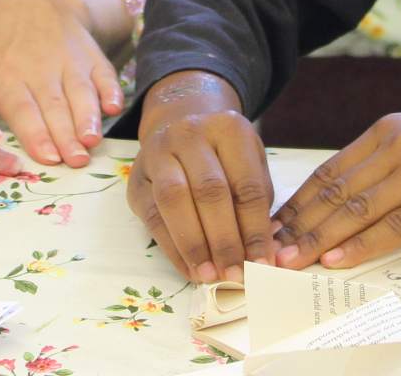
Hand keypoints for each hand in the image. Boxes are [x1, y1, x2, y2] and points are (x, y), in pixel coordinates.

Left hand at [0, 0, 125, 168]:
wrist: (32, 3)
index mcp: (7, 76)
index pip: (22, 108)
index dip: (36, 132)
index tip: (47, 157)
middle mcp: (39, 68)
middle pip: (54, 105)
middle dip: (65, 135)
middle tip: (75, 162)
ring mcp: (69, 60)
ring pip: (80, 91)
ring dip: (88, 116)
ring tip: (92, 140)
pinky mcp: (91, 55)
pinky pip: (104, 72)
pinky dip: (111, 89)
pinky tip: (114, 106)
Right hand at [126, 70, 274, 283]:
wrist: (179, 125)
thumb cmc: (224, 154)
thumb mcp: (250, 164)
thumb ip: (257, 204)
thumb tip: (264, 254)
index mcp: (229, 128)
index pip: (247, 184)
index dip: (256, 229)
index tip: (263, 264)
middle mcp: (191, 134)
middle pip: (210, 192)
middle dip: (225, 240)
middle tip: (236, 275)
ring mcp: (159, 152)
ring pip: (174, 200)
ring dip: (194, 245)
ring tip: (210, 276)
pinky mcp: (136, 178)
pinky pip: (152, 216)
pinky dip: (172, 248)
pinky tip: (190, 269)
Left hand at [272, 90, 400, 269]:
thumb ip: (394, 158)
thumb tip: (355, 195)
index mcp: (391, 130)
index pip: (330, 171)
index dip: (296, 202)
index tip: (272, 228)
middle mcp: (400, 145)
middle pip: (335, 191)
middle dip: (297, 225)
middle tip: (265, 252)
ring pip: (358, 209)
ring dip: (319, 238)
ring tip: (289, 261)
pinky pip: (399, 224)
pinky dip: (363, 243)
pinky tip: (339, 258)